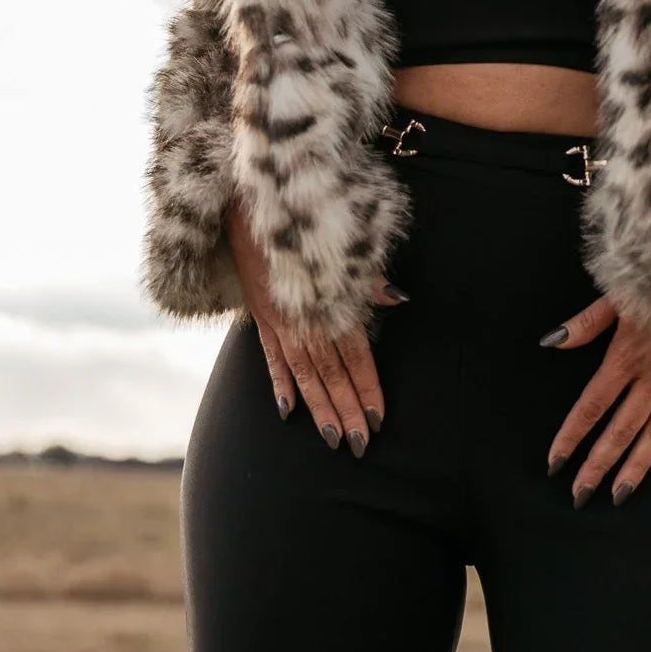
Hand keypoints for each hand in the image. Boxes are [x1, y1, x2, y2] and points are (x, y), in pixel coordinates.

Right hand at [228, 198, 408, 453]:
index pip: (356, 357)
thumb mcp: (343, 244)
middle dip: (347, 411)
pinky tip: (288, 412)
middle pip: (332, 375)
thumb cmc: (307, 222)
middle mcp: (305, 320)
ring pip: (304, 375)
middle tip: (360, 446)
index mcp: (330, 303)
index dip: (368, 389)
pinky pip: (271, 359)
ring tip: (334, 439)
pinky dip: (280, 385)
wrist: (250, 205)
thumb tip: (400, 299)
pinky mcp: (260, 317)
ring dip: (319, 409)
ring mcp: (280, 322)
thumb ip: (368, 279)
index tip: (379, 420)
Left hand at [538, 290, 650, 508]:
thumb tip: (550, 341)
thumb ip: (585, 323)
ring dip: (638, 466)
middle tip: (579, 496)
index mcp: (625, 358)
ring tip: (620, 496)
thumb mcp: (618, 294)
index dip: (571, 437)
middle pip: (620, 430)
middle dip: (598, 465)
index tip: (554, 464)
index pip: (591, 406)